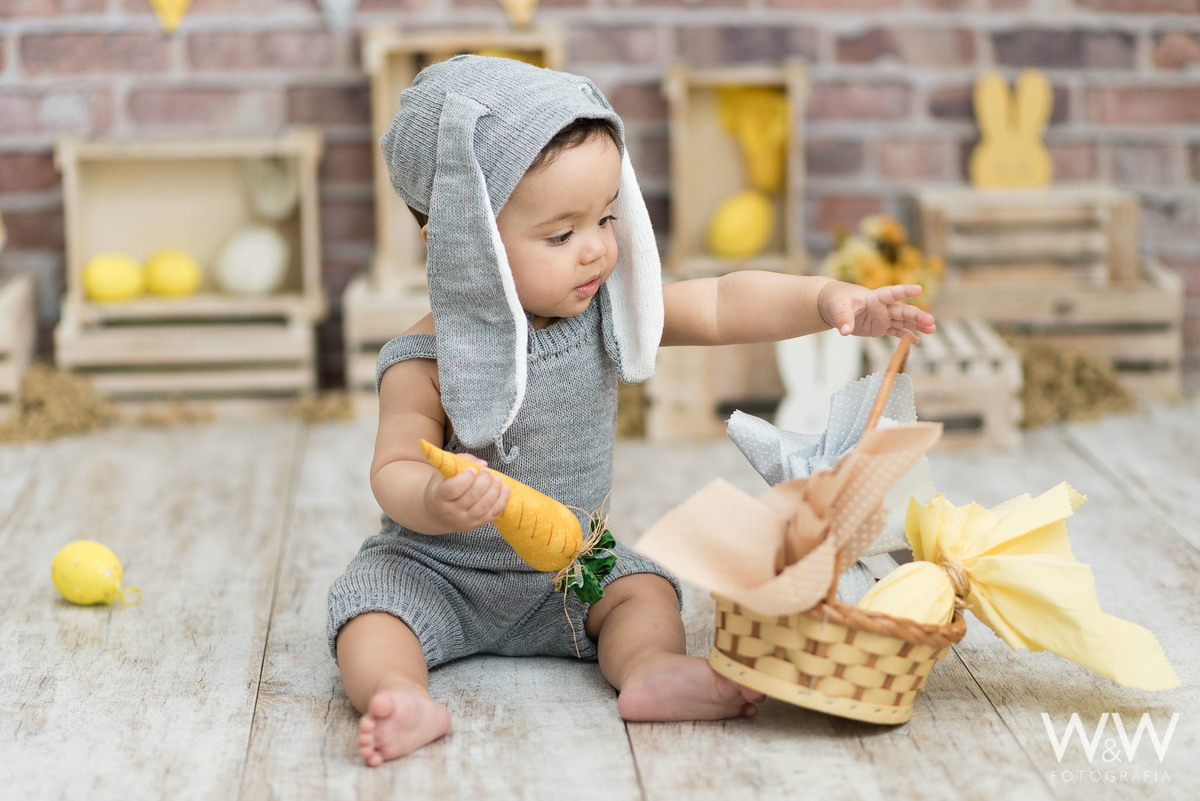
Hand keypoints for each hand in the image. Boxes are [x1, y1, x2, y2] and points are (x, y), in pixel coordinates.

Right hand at [422, 453, 510, 532]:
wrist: (438, 513)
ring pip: (484, 506)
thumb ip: (462, 461)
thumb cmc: (442, 488)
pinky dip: (502, 501)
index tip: (472, 469)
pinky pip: (492, 514)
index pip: (453, 488)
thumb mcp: (445, 472)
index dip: (466, 478)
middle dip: (484, 481)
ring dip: (494, 490)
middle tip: (487, 472)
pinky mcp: (475, 525)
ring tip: (498, 479)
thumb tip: (483, 464)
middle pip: (472, 496)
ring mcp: (464, 521)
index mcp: (439, 497)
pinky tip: (505, 489)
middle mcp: (451, 512)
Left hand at [817, 282, 935, 339]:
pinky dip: (906, 335)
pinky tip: (918, 340)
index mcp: (873, 297)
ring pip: (903, 320)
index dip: (904, 291)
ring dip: (917, 325)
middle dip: (917, 316)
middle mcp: (881, 307)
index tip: (919, 289)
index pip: (891, 293)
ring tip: (932, 329)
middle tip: (931, 321)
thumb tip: (845, 331)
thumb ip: (843, 319)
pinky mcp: (880, 326)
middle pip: (902, 310)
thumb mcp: (837, 308)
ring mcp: (882, 317)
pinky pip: (896, 331)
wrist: (834, 304)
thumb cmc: (836, 300)